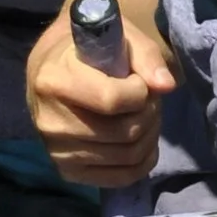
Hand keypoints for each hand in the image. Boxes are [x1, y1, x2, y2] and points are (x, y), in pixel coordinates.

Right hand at [26, 1, 180, 187]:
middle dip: (149, 114)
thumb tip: (167, 86)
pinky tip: (143, 142)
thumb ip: (145, 57)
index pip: (111, 100)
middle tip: (148, 99)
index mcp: (54, 80)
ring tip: (144, 116)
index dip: (140, 91)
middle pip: (124, 132)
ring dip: (149, 136)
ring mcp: (56, 151)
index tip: (138, 81)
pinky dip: (142, 162)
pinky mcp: (67, 171)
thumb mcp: (117, 38)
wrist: (50, 73)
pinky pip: (120, 178)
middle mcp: (50, 121)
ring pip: (127, 155)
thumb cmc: (88, 52)